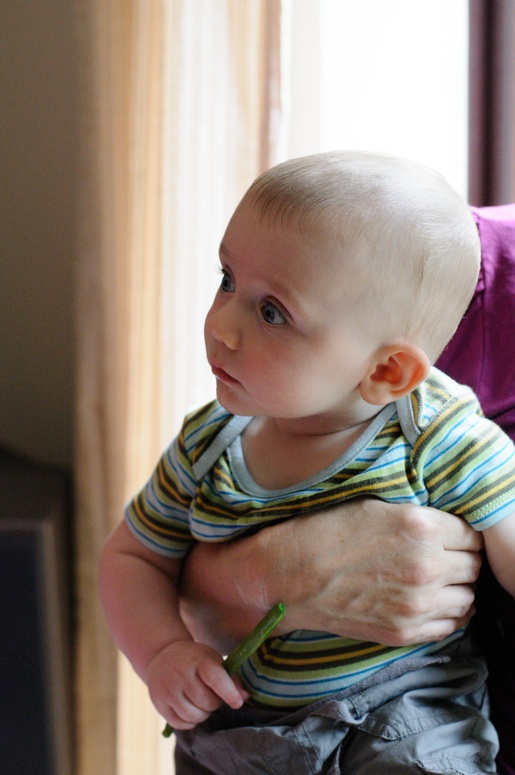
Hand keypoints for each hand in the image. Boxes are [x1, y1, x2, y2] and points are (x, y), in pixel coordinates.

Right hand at [145, 640, 246, 729]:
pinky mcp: (159, 703)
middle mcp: (181, 674)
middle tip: (212, 695)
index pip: (216, 678)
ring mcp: (168, 689)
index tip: (238, 703)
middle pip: (207, 702)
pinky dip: (190, 722)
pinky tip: (190, 709)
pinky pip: (181, 724)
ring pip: (194, 716)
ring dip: (203, 714)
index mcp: (198, 660)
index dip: (229, 693)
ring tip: (201, 703)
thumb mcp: (212, 660)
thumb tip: (244, 698)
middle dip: (215, 703)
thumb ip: (230, 678)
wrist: (162, 655)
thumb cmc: (194, 659)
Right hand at [180, 499, 482, 648]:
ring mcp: (417, 603)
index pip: (471, 534)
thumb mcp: (375, 508)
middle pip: (474, 565)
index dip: (461, 534)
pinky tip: (431, 602)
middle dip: (462, 559)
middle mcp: (426, 565)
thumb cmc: (325, 534)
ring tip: (438, 580)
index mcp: (420, 527)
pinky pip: (451, 625)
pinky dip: (448, 613)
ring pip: (468, 597)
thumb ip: (418, 518)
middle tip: (442, 556)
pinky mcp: (405, 631)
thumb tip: (446, 527)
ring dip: (458, 587)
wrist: (288, 576)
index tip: (450, 535)